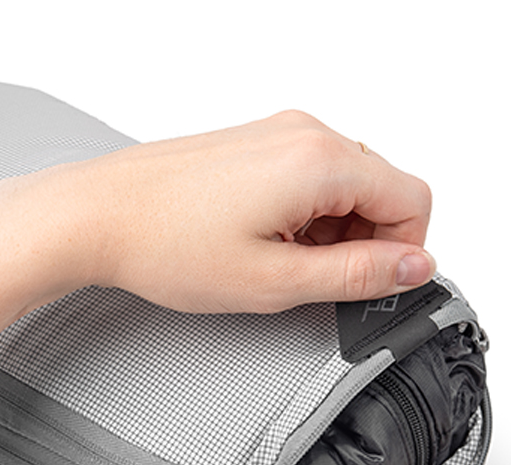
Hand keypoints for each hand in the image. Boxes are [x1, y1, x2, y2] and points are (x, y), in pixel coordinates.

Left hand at [0, 110, 433, 369]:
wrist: (96, 216)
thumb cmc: (164, 243)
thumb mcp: (274, 279)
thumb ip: (357, 275)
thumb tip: (414, 268)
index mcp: (319, 159)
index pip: (413, 200)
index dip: (404, 253)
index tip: (374, 285)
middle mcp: (303, 133)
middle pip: (381, 189)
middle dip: (365, 242)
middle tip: (316, 282)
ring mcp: (274, 134)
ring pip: (344, 185)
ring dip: (331, 232)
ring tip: (278, 265)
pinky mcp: (252, 145)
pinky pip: (307, 178)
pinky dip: (303, 216)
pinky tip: (263, 243)